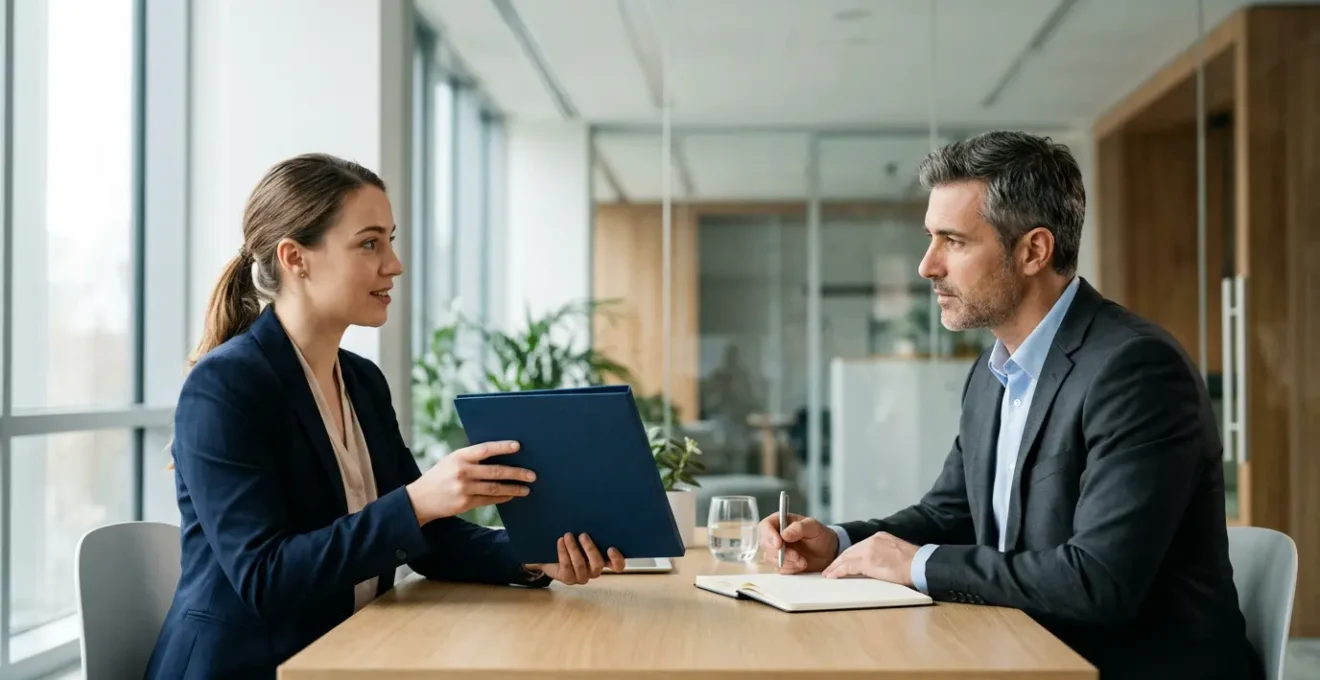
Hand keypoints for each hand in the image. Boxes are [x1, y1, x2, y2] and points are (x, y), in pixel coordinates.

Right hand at [405, 440, 534, 524]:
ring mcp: (463, 488)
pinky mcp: (465, 503)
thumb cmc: (440, 476)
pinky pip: (489, 500)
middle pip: (495, 471)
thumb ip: (471, 458)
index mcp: (459, 457)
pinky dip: (502, 498)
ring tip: (526, 488)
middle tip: (532, 474)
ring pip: (495, 488)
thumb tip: (500, 455)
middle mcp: (462, 472)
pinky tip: (512, 496)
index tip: (518, 446)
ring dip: (513, 488)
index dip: (502, 447)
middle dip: (516, 473)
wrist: (420, 499)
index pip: (485, 449)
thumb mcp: (451, 461)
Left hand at [527, 533, 625, 584]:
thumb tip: (597, 513)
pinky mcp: (568, 579)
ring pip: (580, 564)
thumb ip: (593, 531)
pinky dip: (563, 552)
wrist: (551, 555)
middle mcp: (594, 571)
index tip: (611, 548)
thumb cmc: (572, 541)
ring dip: (573, 548)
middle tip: (583, 535)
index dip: (617, 560)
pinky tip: (560, 541)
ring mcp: (581, 577)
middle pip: (597, 564)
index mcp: (603, 560)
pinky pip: (567, 566)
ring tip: (567, 535)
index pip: (617, 566)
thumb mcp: (583, 536)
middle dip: (590, 549)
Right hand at [757, 512, 837, 573]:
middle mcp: (775, 536)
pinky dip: (791, 569)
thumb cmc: (820, 535)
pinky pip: (779, 569)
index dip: (769, 535)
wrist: (828, 552)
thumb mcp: (813, 527)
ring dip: (788, 562)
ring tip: (803, 561)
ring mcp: (777, 551)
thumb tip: (784, 534)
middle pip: (765, 544)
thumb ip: (799, 527)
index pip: (765, 526)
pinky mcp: (781, 563)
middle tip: (796, 556)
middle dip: (780, 553)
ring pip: (771, 558)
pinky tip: (801, 565)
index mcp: (780, 522)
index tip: (779, 544)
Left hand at [822, 531, 917, 585]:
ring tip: (828, 574)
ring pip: (846, 557)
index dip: (849, 555)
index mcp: (881, 537)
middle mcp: (873, 540)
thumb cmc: (916, 564)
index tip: (842, 562)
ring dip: (835, 566)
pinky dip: (838, 571)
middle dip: (839, 560)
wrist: (922, 564)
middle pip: (850, 550)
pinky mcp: (868, 561)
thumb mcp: (898, 554)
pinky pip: (848, 567)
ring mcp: (870, 549)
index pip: (860, 546)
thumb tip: (879, 566)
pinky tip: (832, 576)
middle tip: (830, 568)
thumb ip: (885, 556)